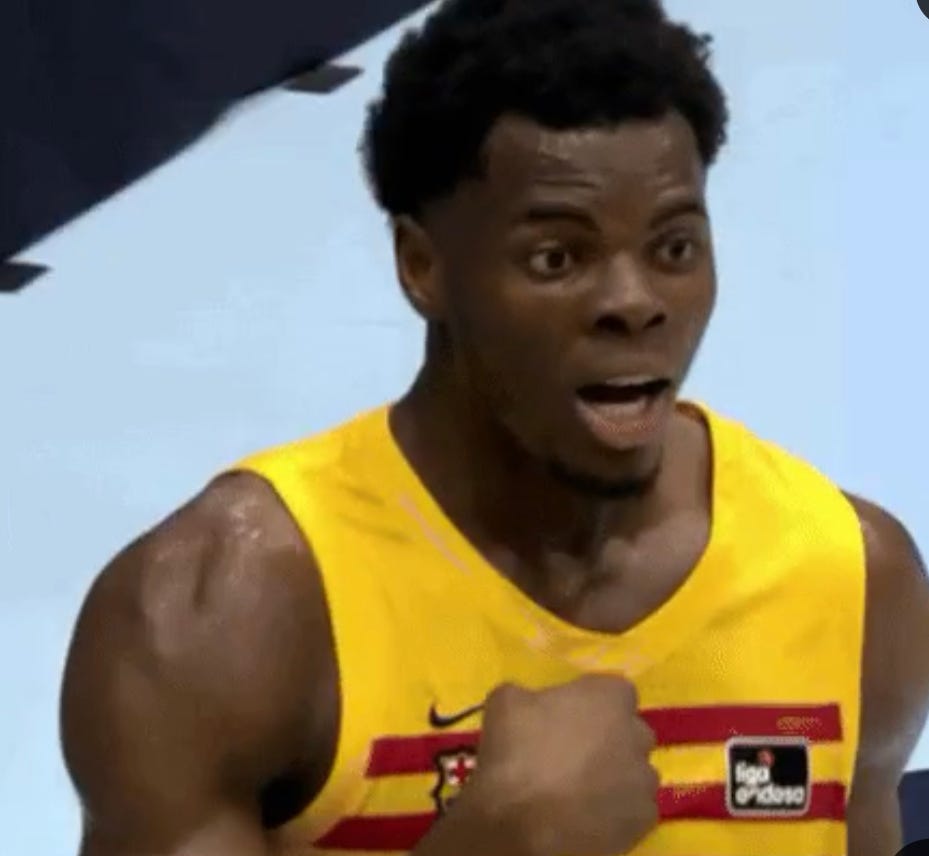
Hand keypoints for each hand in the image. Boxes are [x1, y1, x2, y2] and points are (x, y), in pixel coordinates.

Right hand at [460, 674, 659, 855]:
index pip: (614, 690)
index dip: (592, 702)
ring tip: (578, 789)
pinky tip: (586, 815)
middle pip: (629, 731)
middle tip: (573, 752)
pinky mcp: (643, 820)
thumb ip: (530, 694)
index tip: (568, 716)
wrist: (523, 821)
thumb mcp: (505, 701)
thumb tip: (532, 704)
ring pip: (634, 772)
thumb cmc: (517, 750)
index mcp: (610, 696)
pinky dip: (615, 811)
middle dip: (609, 738)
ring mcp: (644, 779)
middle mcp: (637, 733)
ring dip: (614, 775)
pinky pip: (633, 809)